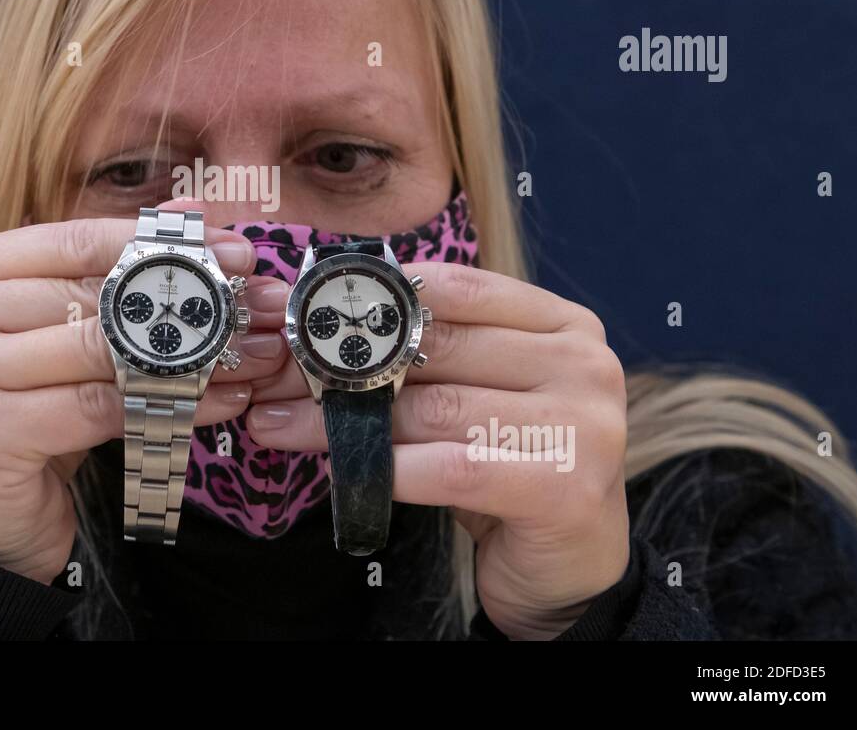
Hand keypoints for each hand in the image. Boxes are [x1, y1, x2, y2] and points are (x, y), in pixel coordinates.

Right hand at [0, 214, 285, 585]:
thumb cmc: (18, 416)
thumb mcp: (56, 336)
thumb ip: (107, 272)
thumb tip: (187, 214)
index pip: (73, 242)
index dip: (158, 244)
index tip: (233, 252)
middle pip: (90, 296)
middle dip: (184, 302)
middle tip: (254, 306)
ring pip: (100, 350)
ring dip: (188, 355)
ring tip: (251, 355)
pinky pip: (100, 405)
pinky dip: (168, 403)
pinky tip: (218, 400)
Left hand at [245, 262, 629, 638]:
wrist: (572, 566)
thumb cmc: (514, 466)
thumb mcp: (479, 394)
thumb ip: (429, 355)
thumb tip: (316, 330)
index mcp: (562, 323)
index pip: (455, 290)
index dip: (372, 299)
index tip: (302, 317)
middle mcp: (583, 363)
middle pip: (437, 348)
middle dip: (343, 363)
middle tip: (272, 376)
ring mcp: (583, 424)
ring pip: (434, 408)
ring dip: (344, 419)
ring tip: (281, 422)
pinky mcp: (565, 488)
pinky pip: (451, 469)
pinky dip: (387, 469)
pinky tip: (339, 470)